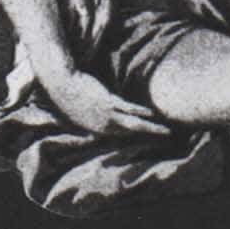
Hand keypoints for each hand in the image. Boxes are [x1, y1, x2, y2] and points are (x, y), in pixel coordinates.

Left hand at [38, 62, 168, 143]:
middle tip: (166, 139)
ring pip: (133, 124)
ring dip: (150, 128)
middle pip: (132, 133)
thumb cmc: (71, 100)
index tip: (153, 141)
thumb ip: (92, 125)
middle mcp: (105, 127)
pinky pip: (127, 108)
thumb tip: (96, 133)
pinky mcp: (108, 101)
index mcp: (99, 132)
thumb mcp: (82, 117)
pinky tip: (151, 114)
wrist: (63, 86)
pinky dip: (140, 111)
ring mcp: (107, 115)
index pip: (123, 138)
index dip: (138, 140)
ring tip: (165, 131)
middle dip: (150, 137)